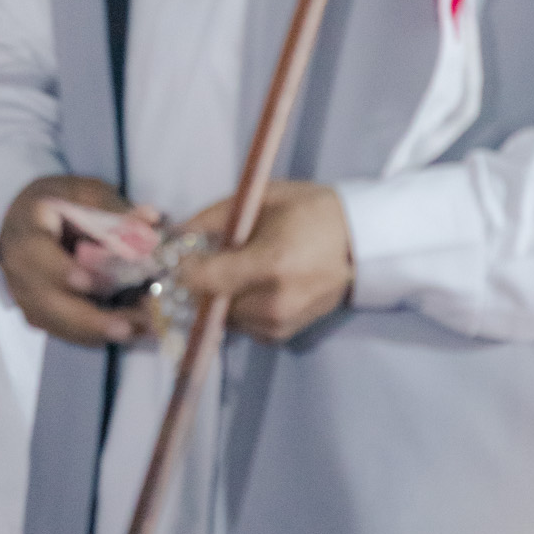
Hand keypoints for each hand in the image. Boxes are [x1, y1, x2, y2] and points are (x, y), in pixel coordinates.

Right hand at [0, 174, 154, 346]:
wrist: (24, 221)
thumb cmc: (56, 203)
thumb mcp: (82, 192)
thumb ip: (112, 206)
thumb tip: (150, 219)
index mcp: (27, 232)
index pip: (36, 255)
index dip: (59, 271)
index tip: (88, 283)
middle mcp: (19, 270)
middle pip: (46, 302)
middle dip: (87, 319)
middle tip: (126, 327)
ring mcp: (26, 296)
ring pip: (56, 323)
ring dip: (97, 332)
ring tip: (138, 331)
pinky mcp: (38, 313)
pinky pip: (63, 332)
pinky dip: (94, 336)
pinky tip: (128, 333)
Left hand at [175, 179, 353, 342]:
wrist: (361, 244)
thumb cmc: (311, 212)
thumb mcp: (262, 199)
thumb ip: (212, 217)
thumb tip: (173, 235)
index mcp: (270, 264)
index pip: (203, 280)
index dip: (184, 267)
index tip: (184, 252)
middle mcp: (274, 302)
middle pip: (207, 300)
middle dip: (200, 280)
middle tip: (210, 257)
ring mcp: (279, 323)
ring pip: (220, 315)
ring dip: (219, 295)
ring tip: (239, 269)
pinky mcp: (282, 335)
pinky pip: (240, 325)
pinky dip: (237, 307)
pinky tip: (255, 286)